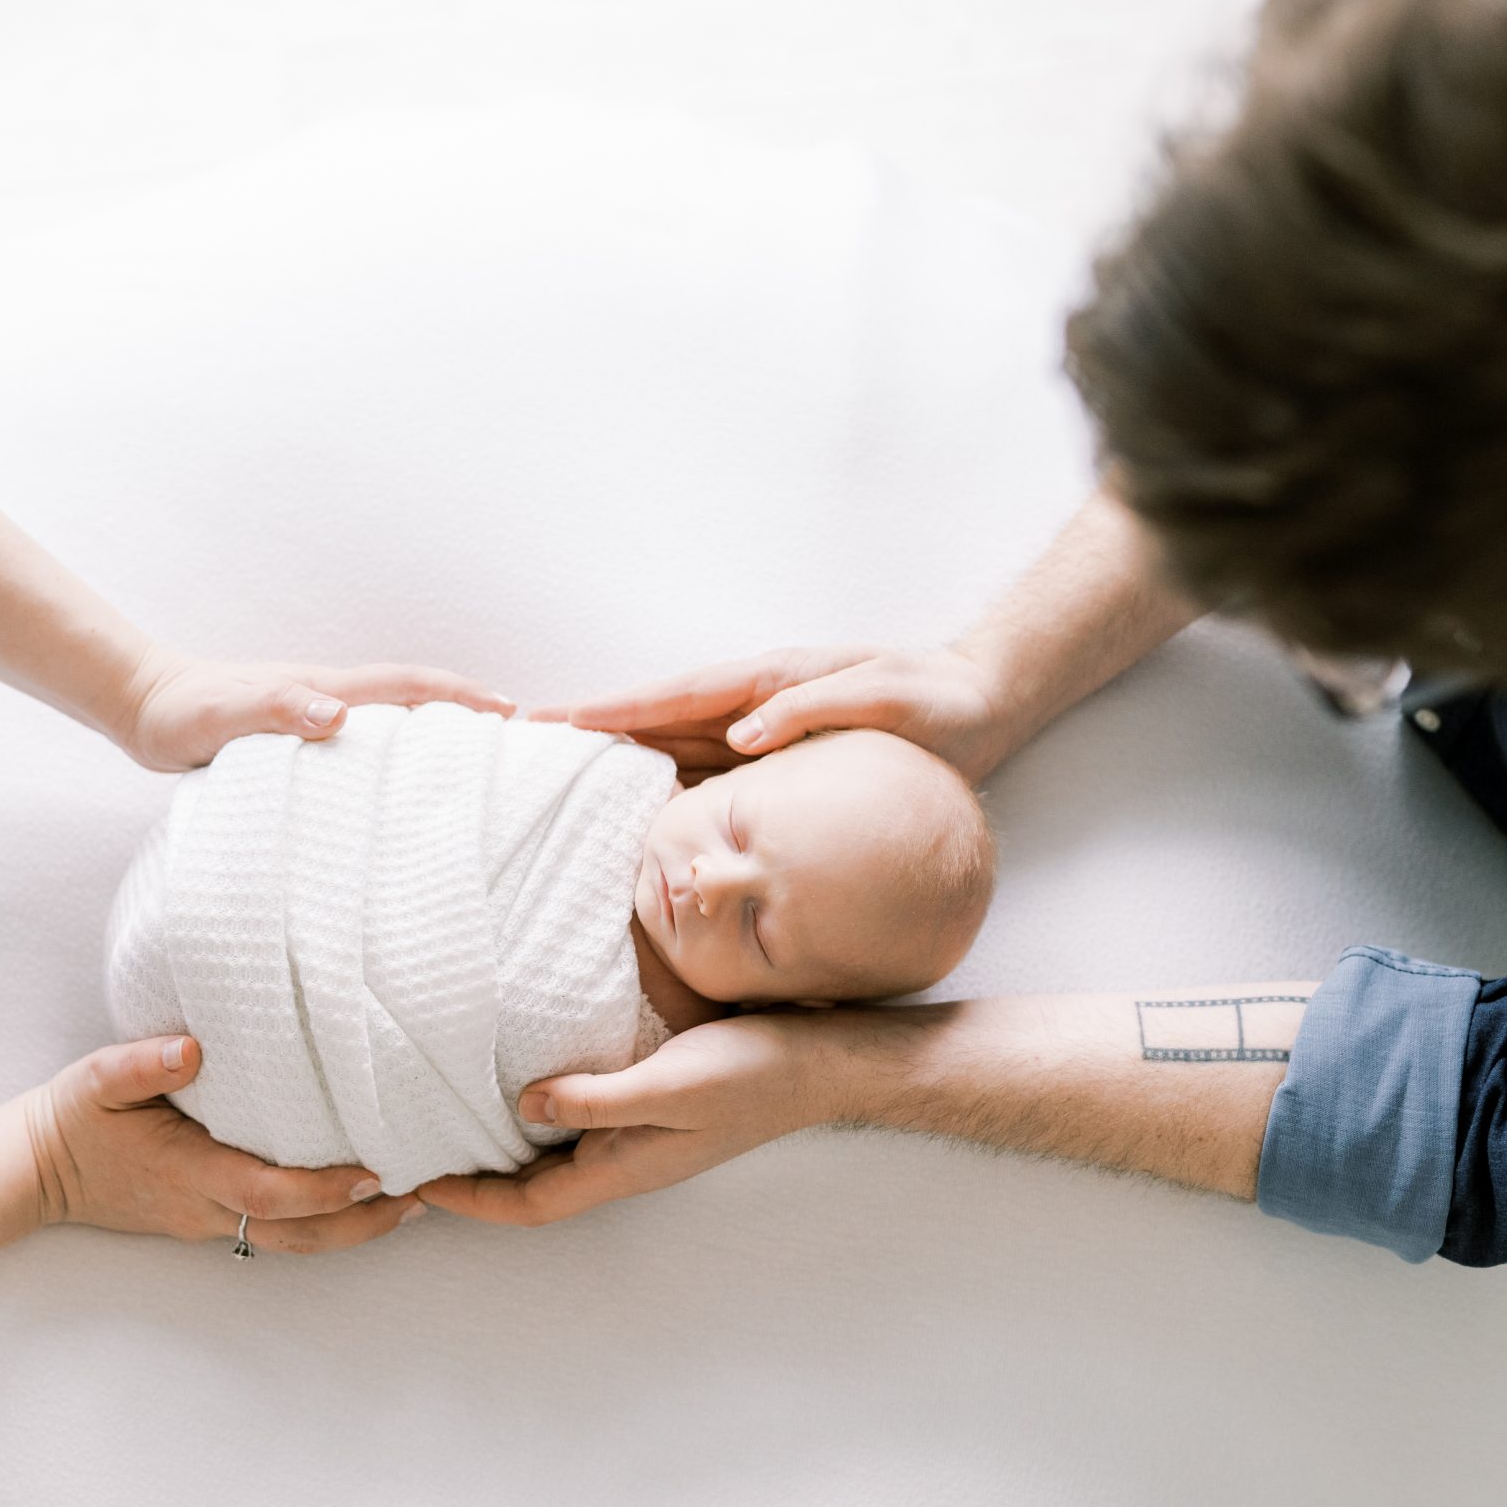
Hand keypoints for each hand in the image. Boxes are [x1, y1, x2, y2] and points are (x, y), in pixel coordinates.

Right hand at [26, 1036, 420, 1252]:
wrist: (37, 1172)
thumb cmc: (73, 1119)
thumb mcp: (96, 1080)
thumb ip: (142, 1064)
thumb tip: (194, 1049)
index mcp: (188, 1170)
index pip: (268, 1191)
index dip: (325, 1190)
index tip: (376, 1174)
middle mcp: (206, 1206)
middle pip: (298, 1233)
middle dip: (364, 1222)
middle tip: (424, 1198)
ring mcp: (208, 1221)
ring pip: (293, 1241)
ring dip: (353, 1229)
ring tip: (411, 1205)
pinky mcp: (208, 1220)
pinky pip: (275, 1232)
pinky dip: (322, 1223)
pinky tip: (355, 1203)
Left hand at [117, 651, 513, 770]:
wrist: (144, 706)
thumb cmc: (180, 714)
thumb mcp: (222, 716)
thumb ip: (275, 710)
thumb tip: (337, 716)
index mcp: (323, 690)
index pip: (407, 686)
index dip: (461, 696)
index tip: (510, 712)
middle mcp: (328, 699)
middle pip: (413, 700)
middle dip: (467, 713)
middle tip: (517, 746)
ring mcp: (315, 717)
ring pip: (391, 723)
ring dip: (435, 736)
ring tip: (474, 773)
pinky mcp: (299, 741)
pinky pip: (362, 746)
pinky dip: (394, 758)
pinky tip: (398, 791)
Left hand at [417, 1011, 863, 1226]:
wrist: (819, 1062)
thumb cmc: (751, 1072)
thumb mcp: (668, 1082)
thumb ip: (597, 1098)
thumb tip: (524, 1104)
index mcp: (625, 1168)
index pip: (530, 1203)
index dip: (471, 1199)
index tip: (417, 1183)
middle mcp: (626, 1162)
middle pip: (534, 1188)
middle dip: (477, 1183)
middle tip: (418, 1157)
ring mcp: (640, 1140)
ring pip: (555, 1159)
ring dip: (505, 1152)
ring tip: (452, 1124)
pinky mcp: (652, 1110)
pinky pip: (580, 1127)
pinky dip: (541, 1118)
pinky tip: (525, 1089)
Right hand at [538, 645, 1007, 779]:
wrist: (978, 707)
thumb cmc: (933, 701)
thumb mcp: (879, 698)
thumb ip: (810, 710)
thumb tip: (742, 735)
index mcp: (765, 683)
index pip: (671, 697)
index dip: (612, 712)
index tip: (554, 722)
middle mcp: (751, 707)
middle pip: (655, 724)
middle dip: (594, 737)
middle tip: (528, 754)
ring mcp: (760, 736)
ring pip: (674, 754)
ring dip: (621, 769)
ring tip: (562, 793)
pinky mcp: (778, 766)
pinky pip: (710, 781)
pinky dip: (669, 794)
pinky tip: (640, 823)